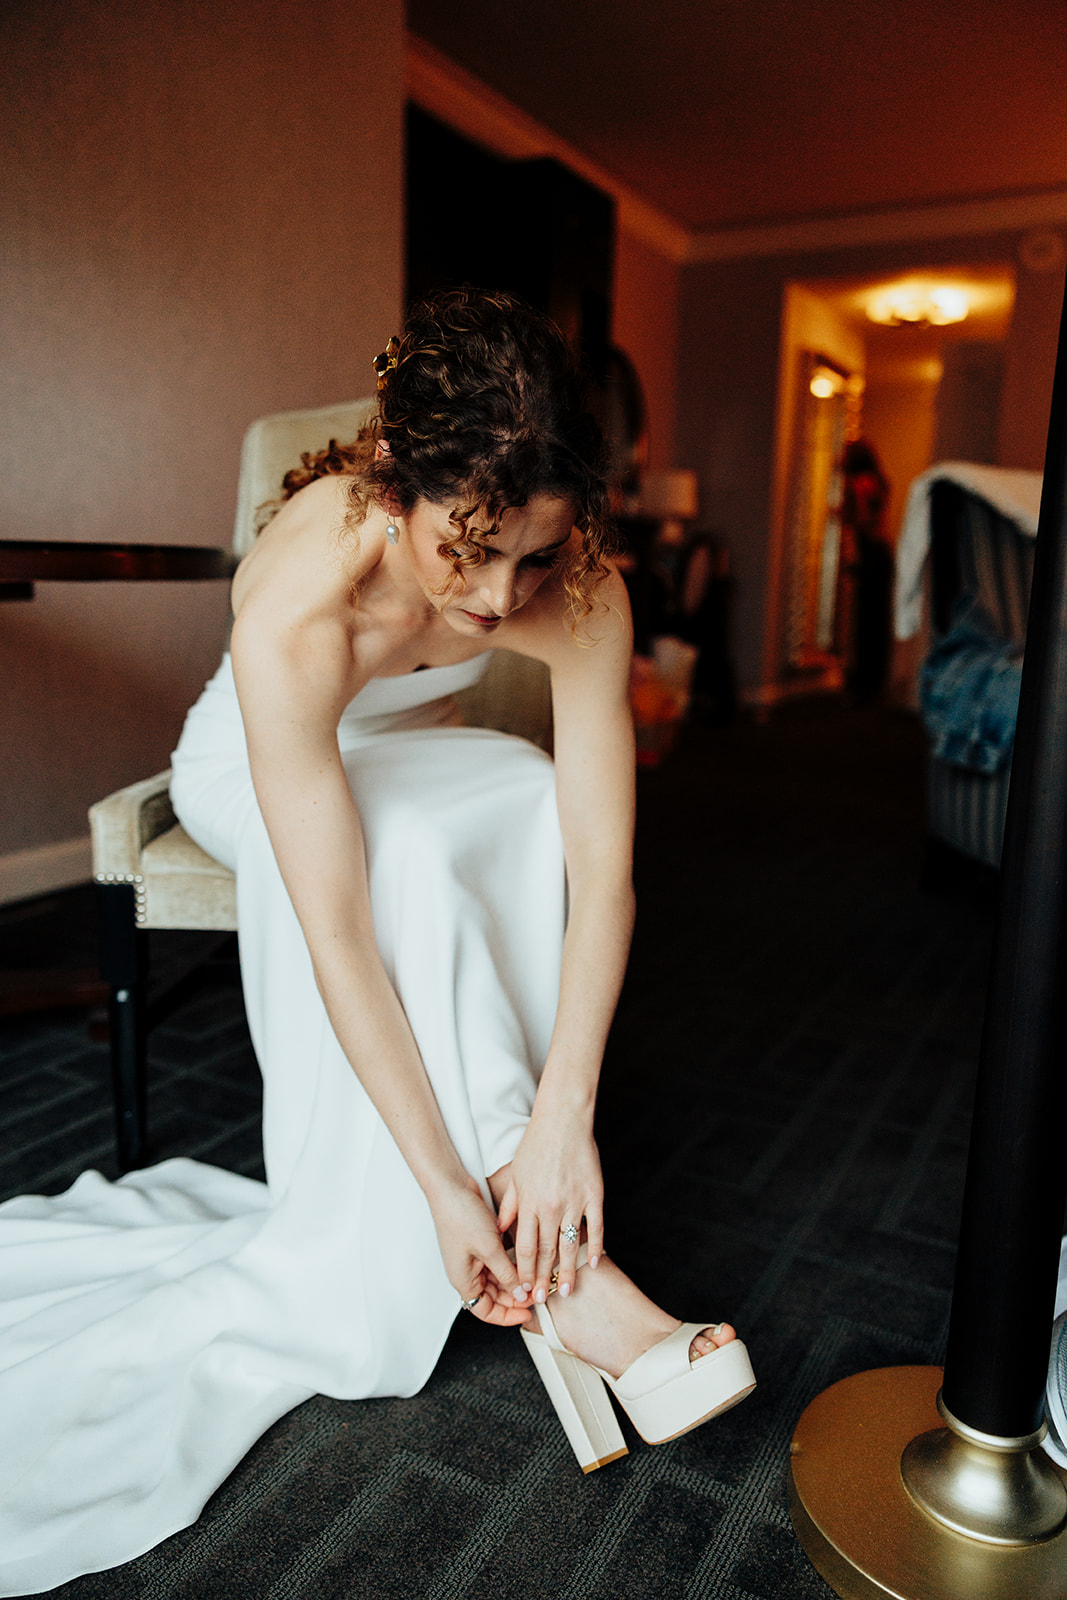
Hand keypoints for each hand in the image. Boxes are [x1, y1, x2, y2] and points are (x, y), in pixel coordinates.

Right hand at [428, 1177, 531, 1327]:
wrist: (450, 1186)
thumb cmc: (460, 1216)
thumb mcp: (489, 1249)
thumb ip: (507, 1274)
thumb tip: (521, 1293)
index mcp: (463, 1281)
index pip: (486, 1311)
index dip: (507, 1316)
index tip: (527, 1313)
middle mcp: (467, 1273)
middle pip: (494, 1296)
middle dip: (515, 1297)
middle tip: (537, 1293)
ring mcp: (473, 1258)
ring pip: (498, 1279)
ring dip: (515, 1280)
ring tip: (535, 1278)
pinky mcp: (480, 1244)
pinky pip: (498, 1262)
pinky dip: (512, 1264)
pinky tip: (526, 1261)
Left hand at [494, 1110, 604, 1304]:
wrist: (564, 1120)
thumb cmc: (537, 1145)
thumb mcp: (515, 1175)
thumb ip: (510, 1205)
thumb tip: (501, 1229)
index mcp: (529, 1202)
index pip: (524, 1246)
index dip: (523, 1270)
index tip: (523, 1287)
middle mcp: (551, 1206)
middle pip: (545, 1251)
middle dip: (542, 1278)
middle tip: (542, 1299)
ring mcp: (574, 1201)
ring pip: (570, 1244)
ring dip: (568, 1270)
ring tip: (567, 1291)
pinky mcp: (594, 1195)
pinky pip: (596, 1227)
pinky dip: (595, 1246)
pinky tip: (592, 1263)